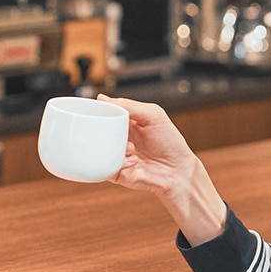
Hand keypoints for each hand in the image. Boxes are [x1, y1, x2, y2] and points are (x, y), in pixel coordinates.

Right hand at [98, 95, 226, 243]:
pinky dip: (119, 163)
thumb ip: (128, 105)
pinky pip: (105, 167)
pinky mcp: (114, 173)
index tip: (91, 110)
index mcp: (121, 123)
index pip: (100, 114)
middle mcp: (115, 139)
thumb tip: (101, 98)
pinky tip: (134, 161)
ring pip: (97, 150)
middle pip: (93, 132)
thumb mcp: (153, 115)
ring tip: (132, 149)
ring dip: (113, 148)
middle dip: (100, 131)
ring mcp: (114, 156)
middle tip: (112, 131)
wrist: (179, 171)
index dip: (94, 112)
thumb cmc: (169, 141)